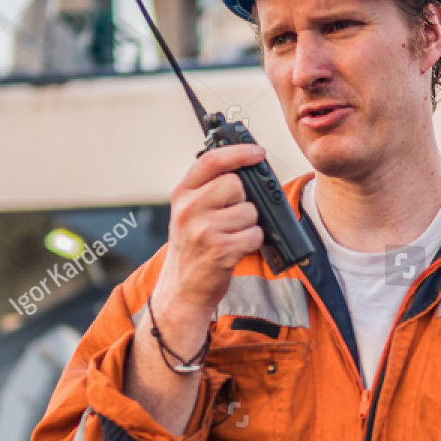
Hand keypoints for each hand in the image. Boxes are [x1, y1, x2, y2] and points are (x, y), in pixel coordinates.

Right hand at [152, 143, 266, 318]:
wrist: (182, 288)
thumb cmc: (192, 247)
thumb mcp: (189, 212)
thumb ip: (208, 187)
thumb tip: (245, 166)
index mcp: (182, 194)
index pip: (211, 161)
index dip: (239, 152)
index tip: (257, 152)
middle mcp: (189, 209)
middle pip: (235, 184)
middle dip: (243, 199)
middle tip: (231, 215)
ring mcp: (204, 230)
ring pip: (249, 211)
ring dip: (249, 223)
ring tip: (231, 235)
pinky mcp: (220, 251)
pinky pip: (254, 234)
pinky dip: (252, 241)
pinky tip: (236, 247)